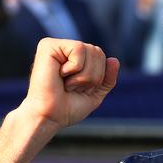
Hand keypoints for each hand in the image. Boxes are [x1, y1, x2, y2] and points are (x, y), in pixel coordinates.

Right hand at [0, 38, 118, 162]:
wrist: (49, 116)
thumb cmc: (68, 108)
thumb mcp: (95, 94)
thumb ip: (108, 78)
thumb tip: (114, 59)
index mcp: (76, 60)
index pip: (102, 57)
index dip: (98, 77)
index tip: (80, 89)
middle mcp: (66, 50)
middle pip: (98, 52)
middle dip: (92, 76)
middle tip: (72, 87)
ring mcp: (57, 46)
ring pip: (91, 50)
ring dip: (83, 75)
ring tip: (66, 83)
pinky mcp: (48, 45)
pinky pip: (79, 49)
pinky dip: (75, 67)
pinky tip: (60, 74)